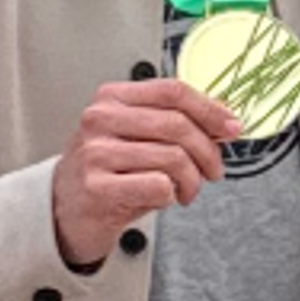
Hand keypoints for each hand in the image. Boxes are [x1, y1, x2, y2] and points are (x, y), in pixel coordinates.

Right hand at [52, 76, 236, 270]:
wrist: (68, 209)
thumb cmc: (108, 172)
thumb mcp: (139, 137)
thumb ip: (176, 122)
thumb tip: (223, 115)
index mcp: (113, 98)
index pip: (173, 91)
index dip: (210, 109)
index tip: (231, 127)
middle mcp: (100, 119)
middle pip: (178, 124)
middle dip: (208, 152)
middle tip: (213, 171)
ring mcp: (96, 152)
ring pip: (173, 158)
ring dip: (192, 180)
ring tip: (186, 190)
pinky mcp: (97, 186)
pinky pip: (158, 185)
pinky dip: (170, 195)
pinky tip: (162, 198)